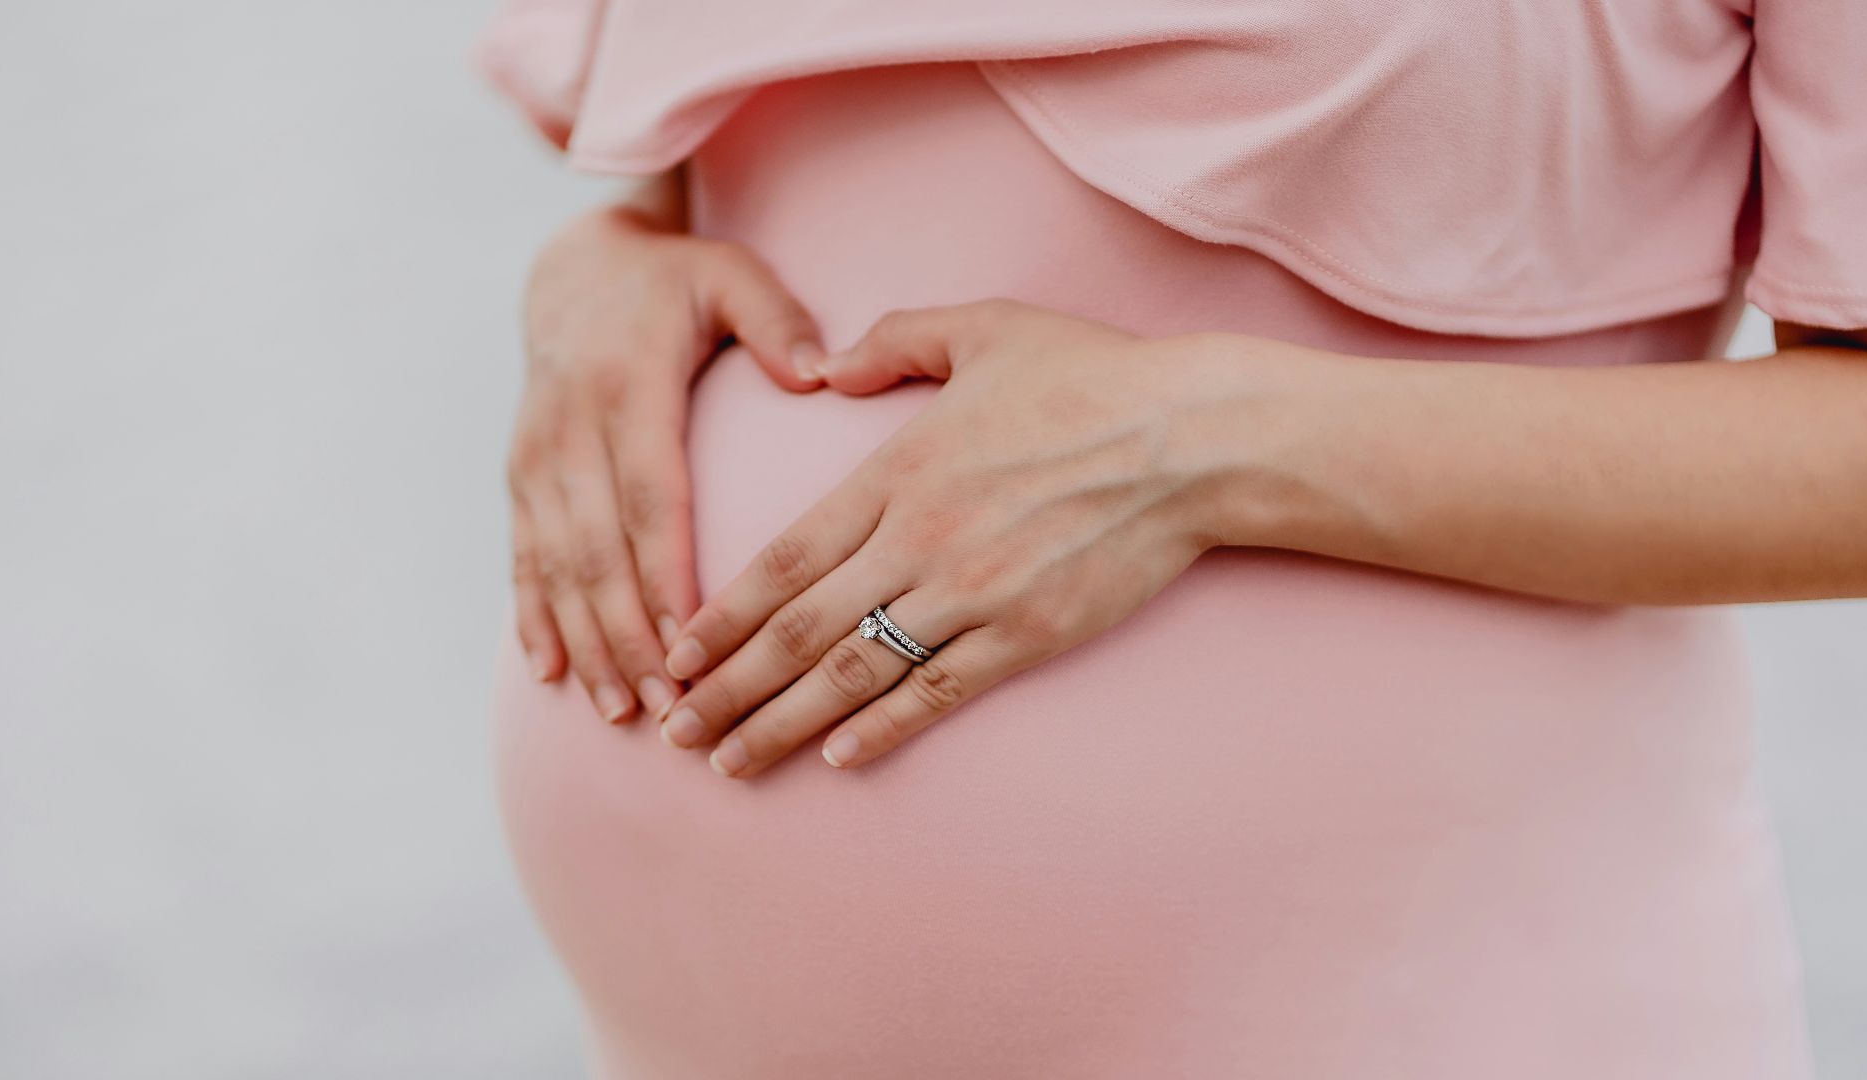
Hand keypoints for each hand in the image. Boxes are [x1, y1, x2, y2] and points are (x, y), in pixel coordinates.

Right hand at [509, 204, 824, 721]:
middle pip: (598, 550)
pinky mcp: (521, 478)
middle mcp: (570, 430)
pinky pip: (522, 557)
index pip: (649, 497)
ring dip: (586, 642)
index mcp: (628, 388)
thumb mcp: (729, 276)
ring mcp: (537, 459)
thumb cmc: (674, 281)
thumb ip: (776, 322)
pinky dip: (534, 618)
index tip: (692, 639)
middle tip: (669, 705)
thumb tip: (821, 373)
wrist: (573, 269)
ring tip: (622, 709)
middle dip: (629, 635)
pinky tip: (551, 674)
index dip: (664, 573)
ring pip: (556, 566)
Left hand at [656, 300, 1241, 775]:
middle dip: (727, 687)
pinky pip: (939, 692)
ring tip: (730, 761)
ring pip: (855, 674)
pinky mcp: (1027, 635)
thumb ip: (894, 341)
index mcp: (896, 472)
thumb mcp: (985, 328)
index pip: (785, 559)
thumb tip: (827, 364)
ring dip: (783, 724)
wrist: (1193, 439)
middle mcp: (919, 540)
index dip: (723, 614)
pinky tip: (839, 759)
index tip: (677, 653)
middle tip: (673, 731)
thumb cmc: (1092, 376)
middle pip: (800, 630)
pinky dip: (884, 729)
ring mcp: (972, 595)